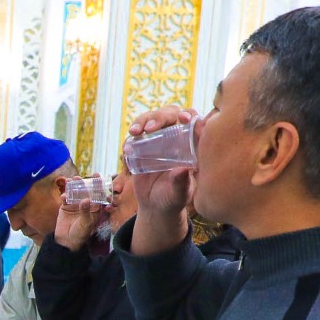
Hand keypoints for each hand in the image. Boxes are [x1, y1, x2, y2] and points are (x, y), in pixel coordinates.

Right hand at [53, 178, 105, 251]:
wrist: (67, 241)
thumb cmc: (81, 234)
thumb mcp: (86, 223)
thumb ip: (85, 211)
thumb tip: (85, 199)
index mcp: (94, 208)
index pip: (97, 194)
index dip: (97, 184)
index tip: (96, 176)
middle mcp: (86, 204)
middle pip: (85, 190)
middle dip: (83, 183)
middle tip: (79, 177)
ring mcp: (75, 204)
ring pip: (75, 192)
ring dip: (73, 186)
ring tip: (71, 180)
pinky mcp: (66, 206)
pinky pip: (65, 199)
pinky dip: (64, 196)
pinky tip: (63, 196)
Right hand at [125, 107, 195, 251]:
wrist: (155, 205)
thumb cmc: (174, 198)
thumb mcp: (180, 193)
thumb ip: (182, 182)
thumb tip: (183, 170)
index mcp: (190, 143)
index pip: (192, 121)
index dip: (188, 115)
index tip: (182, 119)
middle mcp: (174, 137)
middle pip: (170, 114)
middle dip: (159, 116)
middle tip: (150, 127)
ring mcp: (156, 140)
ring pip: (150, 119)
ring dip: (142, 121)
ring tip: (135, 132)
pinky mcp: (140, 146)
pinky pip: (134, 136)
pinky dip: (130, 139)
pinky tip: (127, 149)